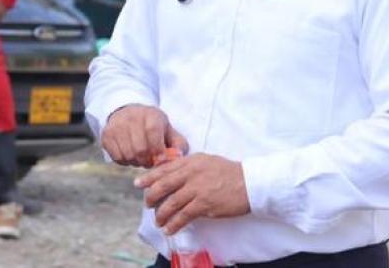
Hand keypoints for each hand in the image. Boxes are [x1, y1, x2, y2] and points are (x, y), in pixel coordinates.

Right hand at [99, 104, 188, 167]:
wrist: (127, 112)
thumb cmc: (152, 125)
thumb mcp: (168, 129)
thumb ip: (178, 144)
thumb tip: (178, 156)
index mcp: (150, 114)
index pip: (153, 132)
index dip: (158, 149)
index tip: (160, 159)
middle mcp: (131, 117)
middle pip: (140, 148)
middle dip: (148, 161)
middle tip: (150, 162)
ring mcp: (116, 126)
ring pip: (128, 154)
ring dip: (136, 162)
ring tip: (140, 158)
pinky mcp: (106, 135)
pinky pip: (117, 157)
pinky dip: (125, 161)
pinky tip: (130, 155)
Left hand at [135, 152, 249, 233]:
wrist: (250, 183)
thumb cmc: (228, 172)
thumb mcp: (205, 160)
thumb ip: (188, 165)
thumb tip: (170, 171)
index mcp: (189, 162)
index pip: (163, 169)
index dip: (148, 177)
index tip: (138, 184)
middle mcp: (190, 174)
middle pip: (163, 186)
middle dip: (151, 196)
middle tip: (146, 204)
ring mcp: (197, 189)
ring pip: (171, 203)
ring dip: (161, 214)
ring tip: (158, 221)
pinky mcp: (205, 205)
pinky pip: (184, 216)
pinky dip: (174, 224)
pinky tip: (169, 229)